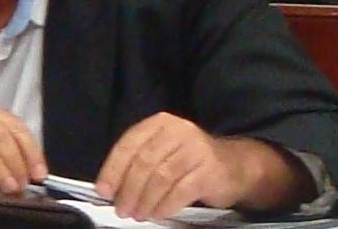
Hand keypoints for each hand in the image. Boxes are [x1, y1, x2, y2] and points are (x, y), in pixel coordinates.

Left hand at [95, 112, 260, 220]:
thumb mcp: (162, 150)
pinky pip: (180, 190)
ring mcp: (195, 149)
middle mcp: (177, 130)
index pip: (129, 143)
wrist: (233, 166)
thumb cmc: (188, 160)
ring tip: (137, 214)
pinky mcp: (209, 170)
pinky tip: (157, 214)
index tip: (103, 190)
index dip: (113, 168)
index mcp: (159, 123)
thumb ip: (138, 161)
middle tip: (121, 209)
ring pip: (161, 177)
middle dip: (129, 189)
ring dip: (145, 200)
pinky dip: (165, 205)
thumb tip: (110, 186)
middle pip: (144, 161)